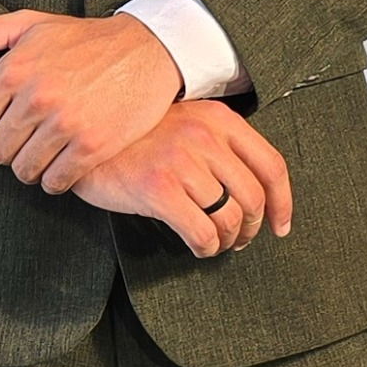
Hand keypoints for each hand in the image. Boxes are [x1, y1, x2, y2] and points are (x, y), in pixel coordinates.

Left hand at [0, 7, 183, 188]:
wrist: (149, 50)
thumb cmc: (83, 38)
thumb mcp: (28, 24)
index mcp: (15, 68)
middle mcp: (37, 97)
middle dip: (7, 150)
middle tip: (24, 140)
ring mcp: (65, 124)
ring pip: (24, 171)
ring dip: (30, 167)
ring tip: (43, 152)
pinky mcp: (92, 146)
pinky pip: (55, 182)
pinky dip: (55, 179)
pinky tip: (64, 163)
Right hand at [71, 102, 291, 258]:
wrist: (84, 138)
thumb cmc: (137, 138)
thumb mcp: (186, 125)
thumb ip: (220, 147)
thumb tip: (258, 195)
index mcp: (219, 119)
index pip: (271, 165)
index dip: (283, 203)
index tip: (280, 226)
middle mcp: (205, 137)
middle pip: (253, 197)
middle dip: (251, 228)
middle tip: (239, 239)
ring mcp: (181, 162)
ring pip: (229, 218)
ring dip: (227, 240)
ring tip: (216, 243)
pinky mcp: (158, 189)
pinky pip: (202, 233)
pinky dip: (206, 248)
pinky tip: (197, 247)